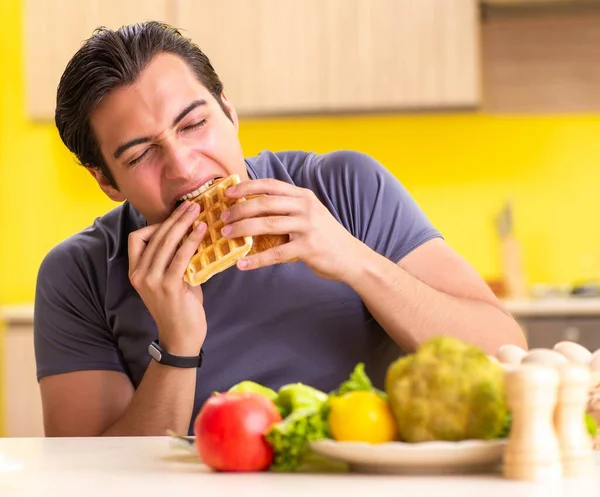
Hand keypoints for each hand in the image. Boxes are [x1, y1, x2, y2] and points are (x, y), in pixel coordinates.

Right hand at [128, 201, 207, 355]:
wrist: (181, 338)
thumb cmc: (180, 307)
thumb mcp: (172, 279)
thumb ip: (175, 259)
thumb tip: (191, 233)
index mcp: (135, 271)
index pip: (136, 238)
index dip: (155, 224)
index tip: (175, 216)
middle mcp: (139, 274)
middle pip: (154, 236)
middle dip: (175, 217)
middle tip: (192, 205)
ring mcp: (151, 281)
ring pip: (166, 242)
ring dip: (183, 223)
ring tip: (198, 211)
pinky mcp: (168, 286)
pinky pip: (180, 256)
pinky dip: (191, 240)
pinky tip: (201, 231)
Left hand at [221, 178, 366, 281]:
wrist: (352, 258)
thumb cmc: (326, 237)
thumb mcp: (310, 214)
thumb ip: (288, 209)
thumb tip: (254, 211)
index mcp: (303, 196)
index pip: (270, 185)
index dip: (247, 187)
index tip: (228, 193)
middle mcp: (305, 207)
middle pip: (264, 203)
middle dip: (239, 209)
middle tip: (224, 218)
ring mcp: (307, 227)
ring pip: (267, 224)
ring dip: (243, 229)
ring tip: (227, 235)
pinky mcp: (308, 248)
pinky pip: (276, 253)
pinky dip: (256, 260)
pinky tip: (243, 264)